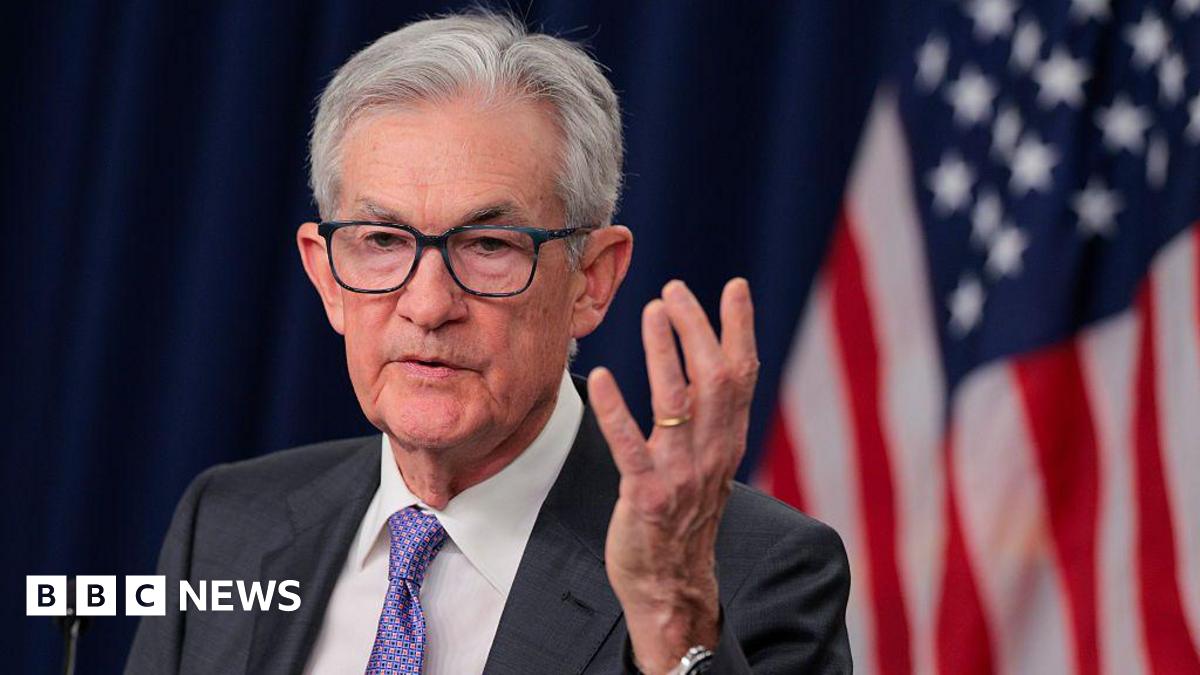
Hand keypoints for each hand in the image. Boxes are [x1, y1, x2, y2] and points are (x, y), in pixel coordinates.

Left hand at [588, 278, 758, 673]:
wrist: (672, 588)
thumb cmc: (682, 521)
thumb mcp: (706, 465)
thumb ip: (708, 421)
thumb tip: (704, 368)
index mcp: (728, 443)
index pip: (743, 376)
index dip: (741, 329)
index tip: (735, 287)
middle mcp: (712, 454)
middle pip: (716, 379)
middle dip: (698, 329)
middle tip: (675, 291)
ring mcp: (681, 476)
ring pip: (679, 403)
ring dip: (665, 353)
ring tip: (652, 311)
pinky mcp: (647, 498)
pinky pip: (631, 448)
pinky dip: (616, 411)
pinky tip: (602, 377)